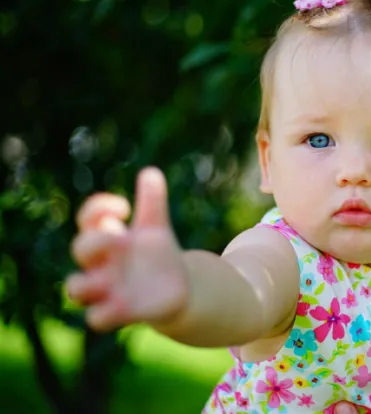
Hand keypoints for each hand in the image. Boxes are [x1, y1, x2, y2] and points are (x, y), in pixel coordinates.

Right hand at [66, 167, 187, 331]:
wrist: (175, 288)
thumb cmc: (156, 254)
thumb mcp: (156, 227)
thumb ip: (152, 201)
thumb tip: (151, 172)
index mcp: (108, 237)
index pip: (88, 218)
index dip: (98, 209)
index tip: (124, 207)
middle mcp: (101, 263)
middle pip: (80, 249)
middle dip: (96, 243)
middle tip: (123, 240)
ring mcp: (107, 288)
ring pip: (74, 288)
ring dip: (87, 283)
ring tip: (108, 278)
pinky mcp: (119, 312)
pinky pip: (96, 318)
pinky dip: (106, 313)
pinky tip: (125, 304)